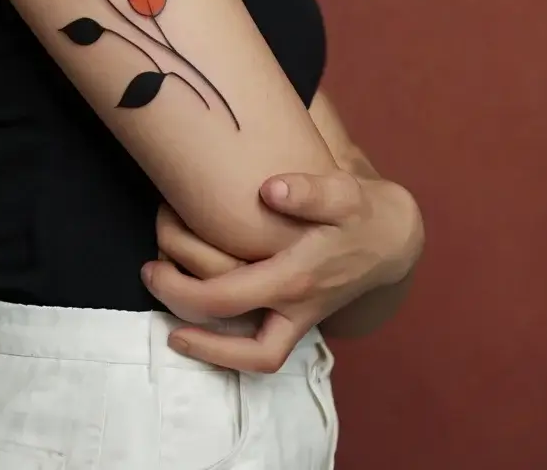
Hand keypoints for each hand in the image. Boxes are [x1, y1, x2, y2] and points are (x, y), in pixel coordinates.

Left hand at [145, 171, 422, 372]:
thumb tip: (270, 189)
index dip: (183, 292)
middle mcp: (297, 308)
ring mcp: (300, 318)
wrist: (394, 237)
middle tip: (151, 282)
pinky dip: (232, 341)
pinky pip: (263, 343)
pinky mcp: (300, 315)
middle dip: (189, 325)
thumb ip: (309, 190)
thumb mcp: (343, 192)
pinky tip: (203, 317)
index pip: (229, 299)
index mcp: (297, 278)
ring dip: (214, 351)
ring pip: (257, 358)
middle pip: (240, 346)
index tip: (152, 269)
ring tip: (172, 326)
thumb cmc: (361, 211)